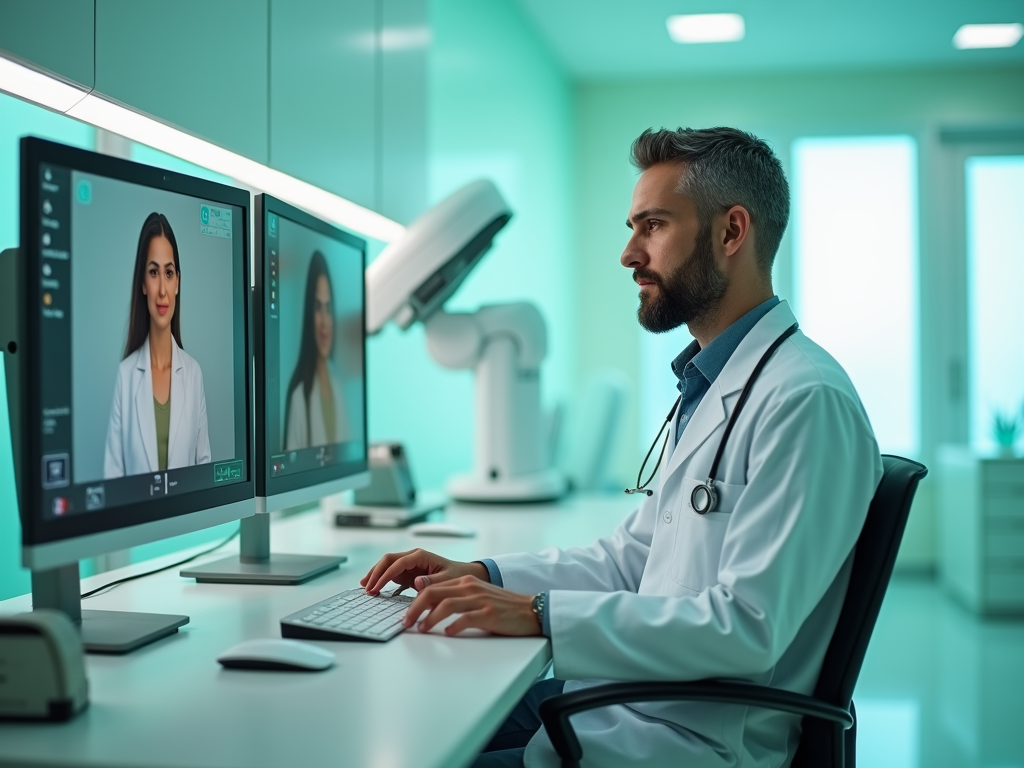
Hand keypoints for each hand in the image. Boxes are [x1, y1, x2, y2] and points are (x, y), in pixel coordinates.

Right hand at [360, 548, 488, 594]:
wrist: (463, 575)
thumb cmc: (457, 575)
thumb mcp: (448, 579)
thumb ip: (433, 581)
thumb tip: (417, 582)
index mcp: (421, 555)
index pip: (398, 563)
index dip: (385, 575)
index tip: (376, 587)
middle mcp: (412, 556)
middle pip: (388, 560)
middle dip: (376, 573)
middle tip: (367, 588)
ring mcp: (408, 563)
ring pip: (386, 565)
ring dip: (375, 574)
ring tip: (365, 586)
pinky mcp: (407, 572)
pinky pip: (390, 573)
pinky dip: (380, 579)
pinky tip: (373, 587)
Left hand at [403, 576, 541, 636]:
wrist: (531, 610)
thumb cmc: (502, 607)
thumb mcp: (477, 596)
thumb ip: (456, 599)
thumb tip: (430, 611)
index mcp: (465, 582)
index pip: (432, 587)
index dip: (415, 601)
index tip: (406, 615)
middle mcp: (470, 587)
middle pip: (433, 593)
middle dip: (415, 609)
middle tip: (406, 623)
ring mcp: (480, 600)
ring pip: (446, 605)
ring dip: (429, 618)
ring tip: (422, 629)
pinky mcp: (489, 614)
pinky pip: (466, 619)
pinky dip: (454, 626)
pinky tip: (448, 633)